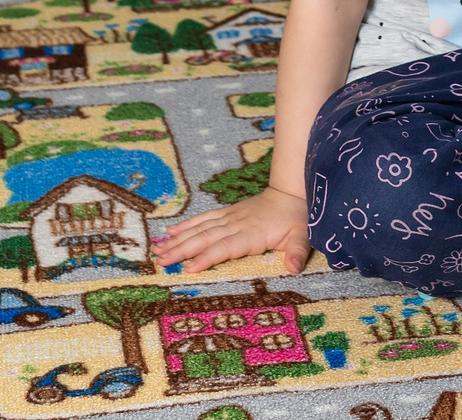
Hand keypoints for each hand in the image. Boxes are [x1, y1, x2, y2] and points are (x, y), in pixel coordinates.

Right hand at [150, 185, 308, 275]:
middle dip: (182, 250)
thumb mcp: (302, 236)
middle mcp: (236, 225)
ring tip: (159, 249)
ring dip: (178, 239)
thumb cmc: (296, 218)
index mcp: (252, 234)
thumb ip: (297, 252)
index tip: (189, 267)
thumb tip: (294, 269)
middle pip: (205, 238)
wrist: (290, 192)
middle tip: (161, 261)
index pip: (225, 247)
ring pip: (200, 228)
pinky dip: (186, 225)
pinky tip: (170, 231)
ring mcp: (229, 217)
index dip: (207, 257)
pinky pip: (203, 218)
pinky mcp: (226, 212)